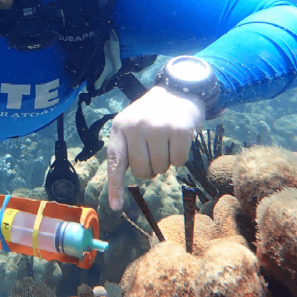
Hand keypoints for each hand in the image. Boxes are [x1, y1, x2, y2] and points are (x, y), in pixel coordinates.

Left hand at [107, 86, 204, 210]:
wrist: (178, 90)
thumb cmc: (152, 115)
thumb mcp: (132, 124)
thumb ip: (126, 149)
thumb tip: (121, 184)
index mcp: (120, 127)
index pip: (115, 161)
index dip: (115, 185)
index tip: (115, 206)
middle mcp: (136, 126)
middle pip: (142, 170)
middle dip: (150, 168)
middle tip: (155, 151)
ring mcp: (158, 127)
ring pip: (161, 168)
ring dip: (166, 162)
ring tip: (166, 142)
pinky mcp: (179, 130)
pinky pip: (179, 162)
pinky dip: (181, 157)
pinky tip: (178, 140)